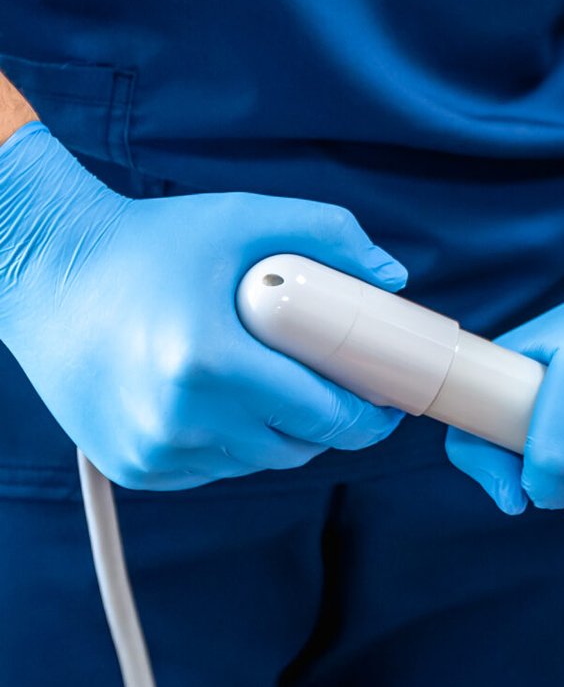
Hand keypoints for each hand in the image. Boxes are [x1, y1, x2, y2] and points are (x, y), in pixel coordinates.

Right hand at [0, 124, 406, 489]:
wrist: (48, 273)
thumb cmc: (150, 244)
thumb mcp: (244, 218)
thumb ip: (329, 235)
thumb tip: (392, 278)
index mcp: (207, 360)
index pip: (322, 413)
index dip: (368, 413)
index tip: (389, 399)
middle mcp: (175, 417)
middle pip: (296, 446)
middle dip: (332, 422)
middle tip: (344, 387)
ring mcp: (151, 449)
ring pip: (257, 462)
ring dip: (283, 434)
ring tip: (281, 383)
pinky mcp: (133, 466)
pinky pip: (214, 468)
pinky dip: (234, 442)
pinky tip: (228, 398)